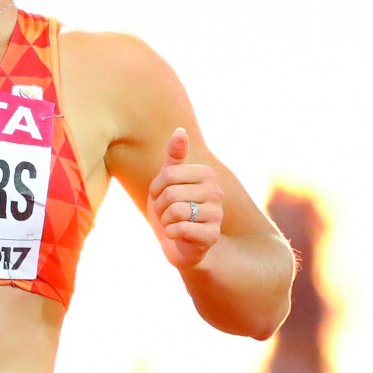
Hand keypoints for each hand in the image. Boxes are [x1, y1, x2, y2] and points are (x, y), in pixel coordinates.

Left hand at [146, 127, 223, 268]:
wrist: (178, 242)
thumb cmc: (171, 207)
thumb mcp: (168, 180)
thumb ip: (175, 156)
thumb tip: (180, 130)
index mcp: (207, 174)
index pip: (168, 174)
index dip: (156, 187)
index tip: (161, 195)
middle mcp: (216, 192)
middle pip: (171, 193)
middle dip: (159, 206)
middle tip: (165, 213)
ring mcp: (217, 215)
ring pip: (175, 211)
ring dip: (165, 220)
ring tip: (171, 223)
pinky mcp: (212, 236)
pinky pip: (181, 228)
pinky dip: (170, 233)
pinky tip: (176, 234)